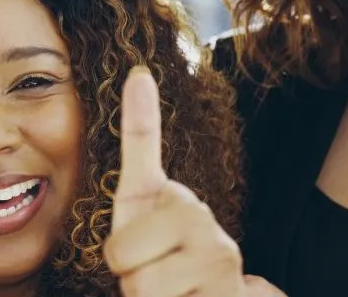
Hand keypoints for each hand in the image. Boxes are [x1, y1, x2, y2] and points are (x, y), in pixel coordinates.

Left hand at [104, 67, 249, 296]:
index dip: (138, 112)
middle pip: (119, 251)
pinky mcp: (228, 293)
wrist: (211, 296)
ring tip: (168, 289)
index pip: (142, 147)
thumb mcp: (138, 215)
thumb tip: (138, 79)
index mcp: (172, 196)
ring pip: (139, 285)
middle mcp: (201, 217)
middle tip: (150, 270)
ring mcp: (219, 256)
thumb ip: (136, 164)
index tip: (137, 73)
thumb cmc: (163, 255)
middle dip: (124, 272)